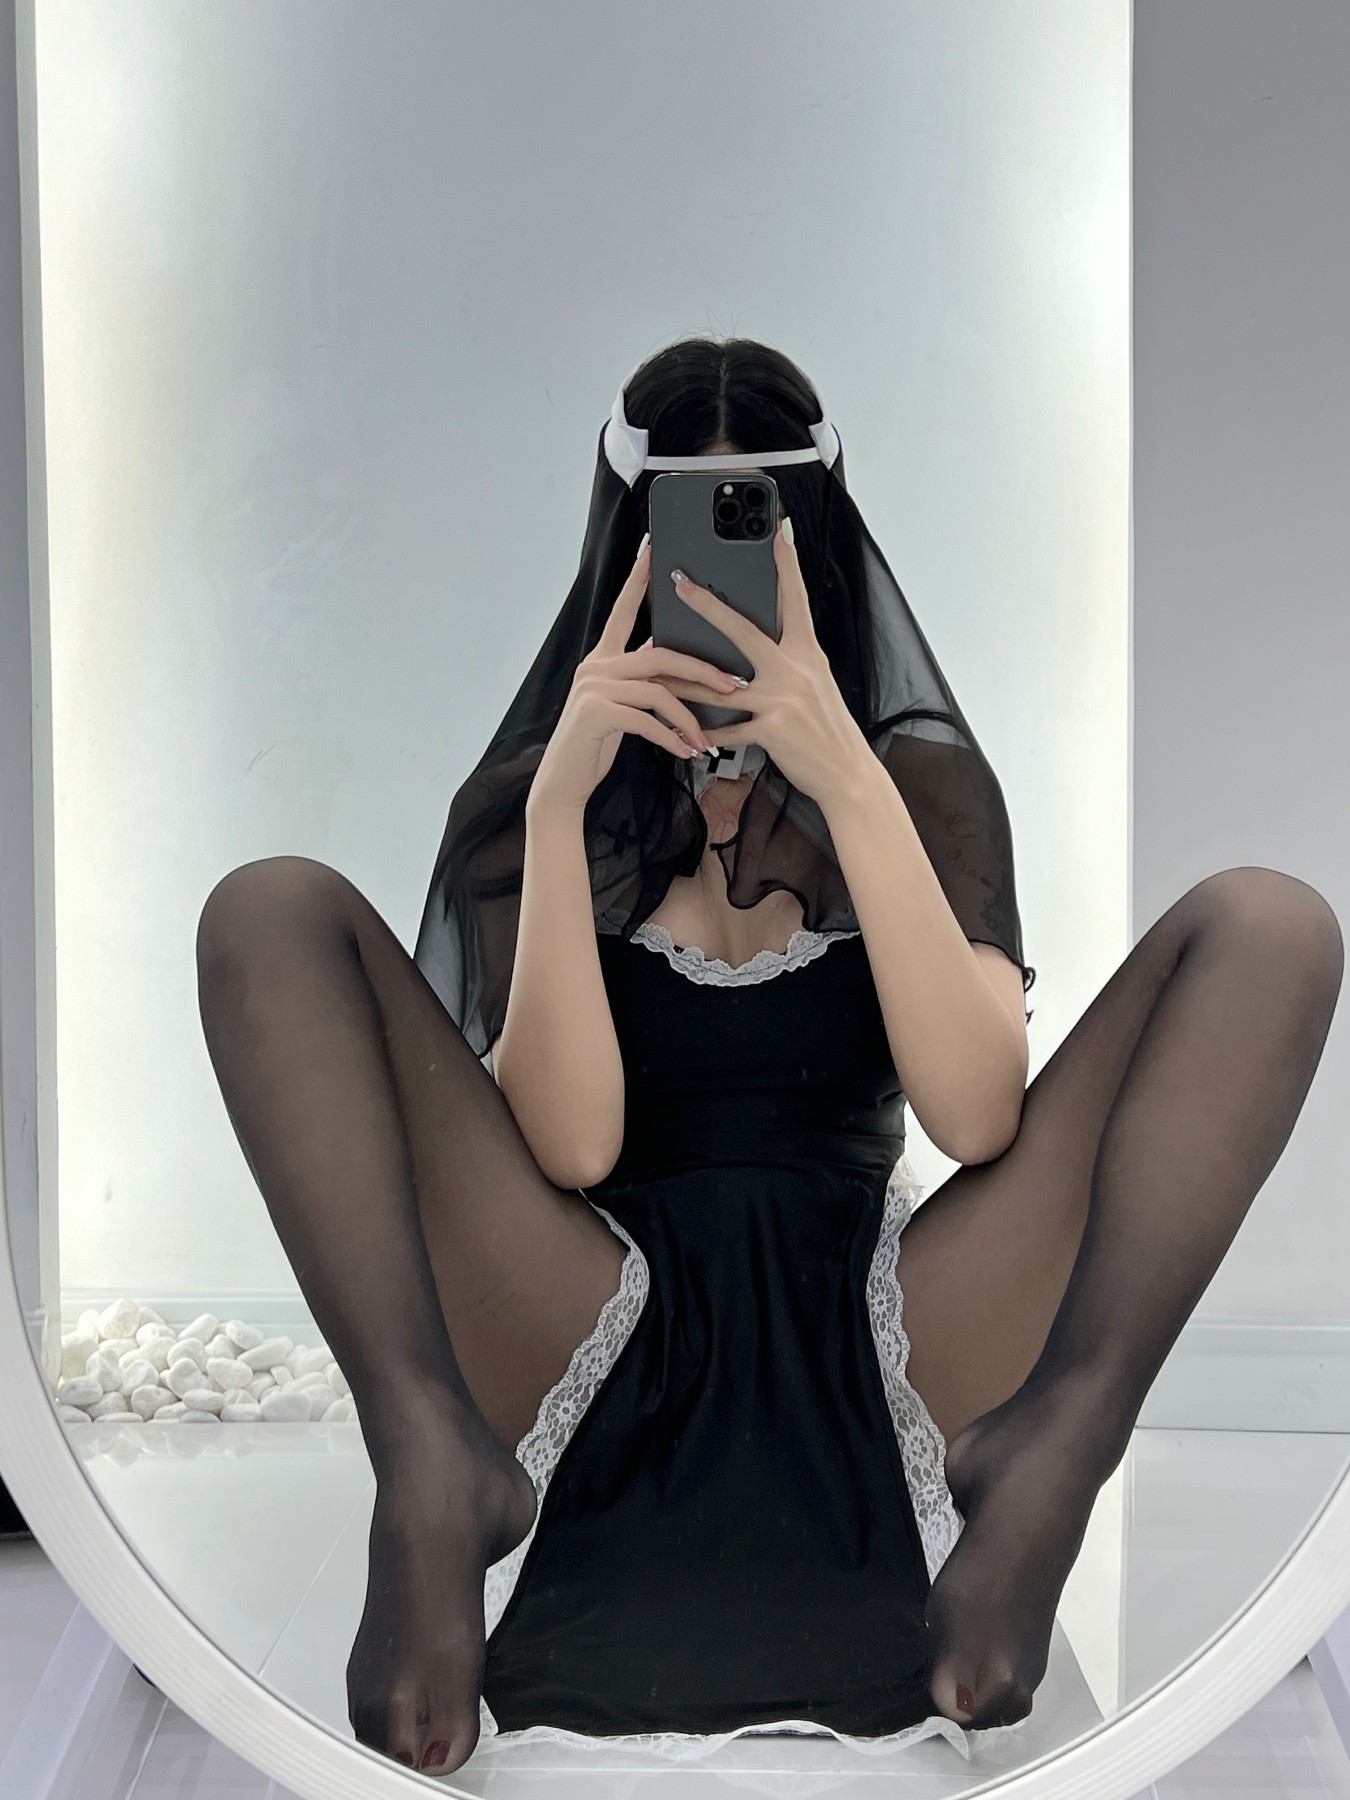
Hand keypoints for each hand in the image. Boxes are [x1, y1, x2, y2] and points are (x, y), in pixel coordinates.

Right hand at [530, 537, 743, 814]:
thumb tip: (681, 665)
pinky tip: (687, 752)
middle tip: (735, 685)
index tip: (655, 548)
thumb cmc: (597, 741)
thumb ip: (644, 680)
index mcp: (604, 657)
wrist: (564, 780)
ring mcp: (594, 687)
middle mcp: (596, 665)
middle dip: (703, 670)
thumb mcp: (622, 704)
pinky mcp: (595, 713)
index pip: (624, 609)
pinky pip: (647, 720)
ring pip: (659, 689)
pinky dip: (672, 738)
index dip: (640, 578)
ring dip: (691, 717)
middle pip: (661, 653)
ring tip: (707, 738)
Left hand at [667, 519, 872, 806]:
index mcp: (808, 653)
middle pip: (744, 630)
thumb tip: (759, 646)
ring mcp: (783, 699)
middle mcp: (796, 669)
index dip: (788, 564)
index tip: (778, 531)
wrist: (848, 774)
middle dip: (708, 606)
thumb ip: (790, 662)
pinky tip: (683, 731)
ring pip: (720, 684)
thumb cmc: (829, 729)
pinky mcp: (773, 729)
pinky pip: (728, 728)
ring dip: (683, 680)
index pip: (796, 600)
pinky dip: (704, 730)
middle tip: (680, 583)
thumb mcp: (816, 684)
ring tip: (654, 671)